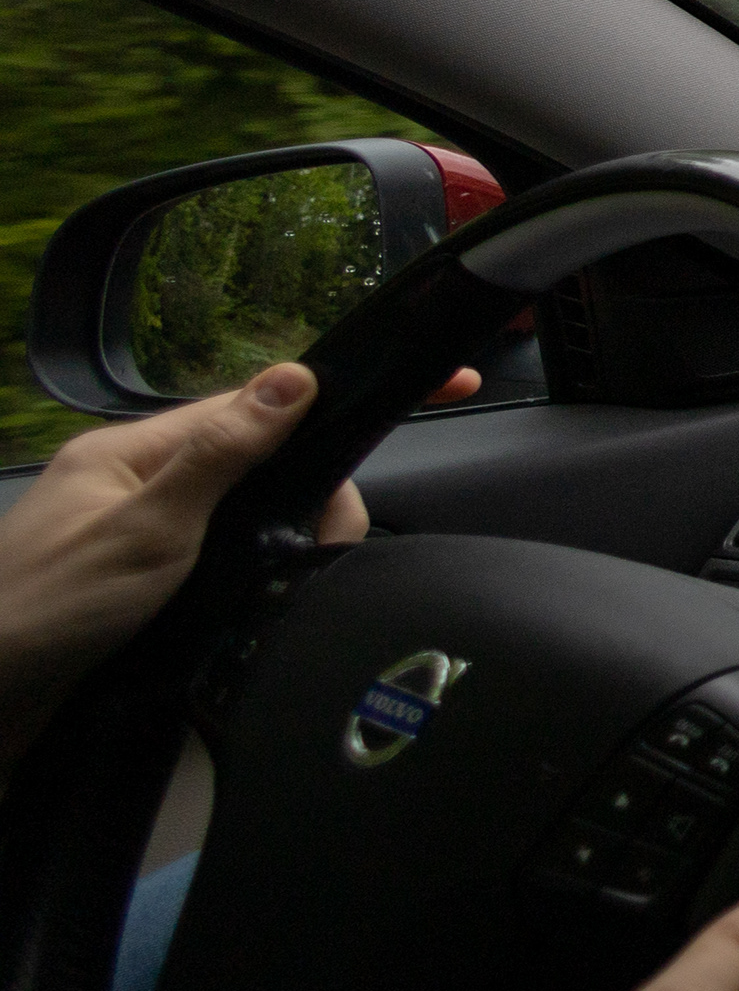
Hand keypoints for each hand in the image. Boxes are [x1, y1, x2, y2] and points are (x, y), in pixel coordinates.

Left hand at [0, 361, 475, 771]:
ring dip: (288, 549)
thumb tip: (292, 379)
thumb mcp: (145, 528)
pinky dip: (262, 577)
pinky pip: (234, 560)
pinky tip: (263, 607)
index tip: (437, 387)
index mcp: (135, 453)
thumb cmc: (48, 611)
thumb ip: (220, 455)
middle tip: (318, 556)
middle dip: (316, 505)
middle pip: (270, 465)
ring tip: (280, 594)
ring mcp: (144, 533)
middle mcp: (140, 483)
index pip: (259, 405)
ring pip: (258, 517)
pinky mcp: (149, 583)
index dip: (338, 399)